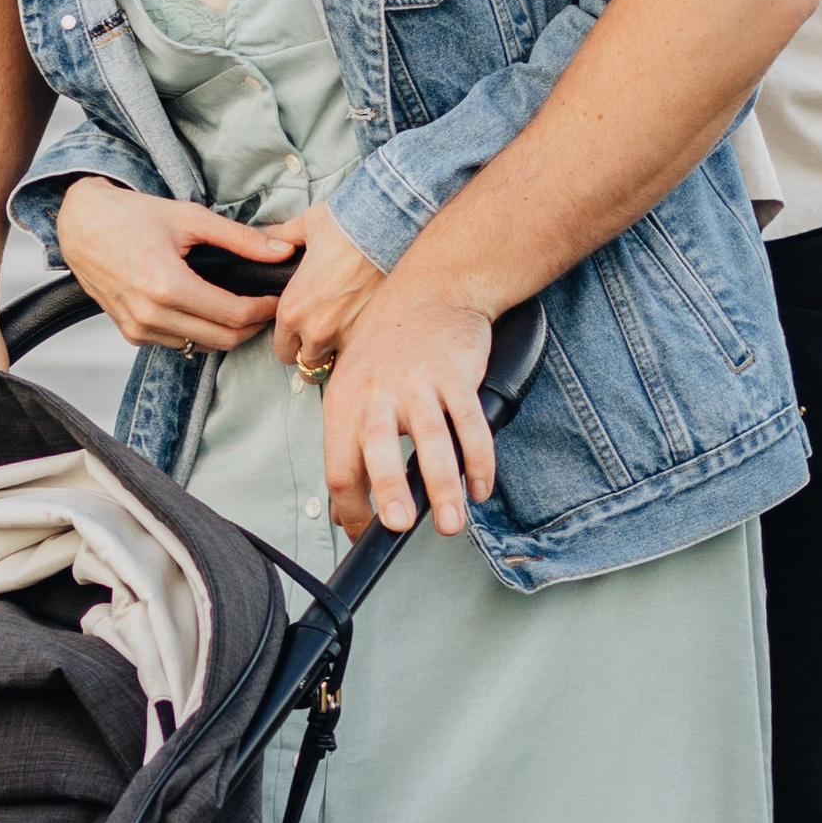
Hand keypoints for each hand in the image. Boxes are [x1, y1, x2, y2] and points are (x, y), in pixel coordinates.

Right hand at [54, 182, 294, 354]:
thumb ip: (240, 238)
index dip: (263, 310)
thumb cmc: (132, 217)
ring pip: (202, 348)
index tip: (274, 298)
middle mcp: (151, 315)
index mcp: (167, 285)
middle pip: (223, 339)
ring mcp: (139, 329)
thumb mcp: (190, 218)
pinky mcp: (132, 334)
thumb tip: (280, 251)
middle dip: (251, 326)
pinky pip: (178, 345)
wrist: (82, 226)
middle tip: (264, 307)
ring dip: (226, 333)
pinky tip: (207, 313)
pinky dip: (199, 334)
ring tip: (240, 309)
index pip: (233, 315)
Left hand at [269, 199, 382, 383]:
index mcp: (293, 310)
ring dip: (337, 357)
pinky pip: (361, 357)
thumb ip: (282, 237)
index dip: (291, 344)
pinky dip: (362, 351)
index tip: (299, 336)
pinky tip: (366, 338)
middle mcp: (316, 330)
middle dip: (312, 355)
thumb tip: (269, 237)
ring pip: (335, 366)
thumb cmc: (348, 224)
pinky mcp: (375, 334)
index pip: (282, 351)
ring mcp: (347, 336)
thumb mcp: (306, 226)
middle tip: (322, 340)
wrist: (390, 225)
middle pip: (307, 365)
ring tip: (344, 342)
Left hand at [321, 276, 495, 540]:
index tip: (365, 535)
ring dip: (443, 486)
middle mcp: (378, 393)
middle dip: (389, 491)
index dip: (350, 510)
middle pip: (377, 448)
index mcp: (344, 402)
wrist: (432, 287)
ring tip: (451, 522)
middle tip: (399, 526)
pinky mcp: (456, 376)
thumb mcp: (352, 386)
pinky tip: (481, 486)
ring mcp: (419, 383)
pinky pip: (470, 424)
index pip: (339, 467)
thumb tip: (345, 507)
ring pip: (431, 440)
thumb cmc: (388, 343)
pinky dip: (479, 459)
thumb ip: (350, 443)